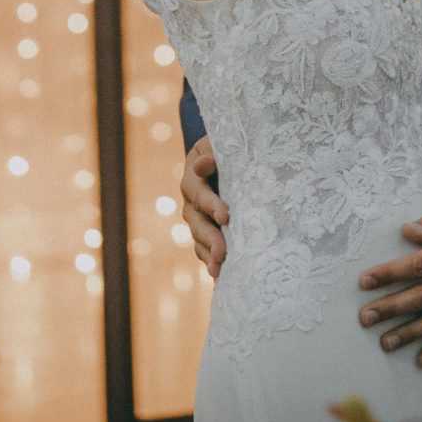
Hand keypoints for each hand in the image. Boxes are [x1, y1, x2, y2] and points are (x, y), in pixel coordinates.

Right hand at [181, 135, 228, 278]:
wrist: (230, 159)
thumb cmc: (227, 148)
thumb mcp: (219, 144)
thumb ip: (212, 153)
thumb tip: (200, 166)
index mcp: (193, 178)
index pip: (198, 193)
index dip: (210, 204)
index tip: (226, 215)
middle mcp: (191, 202)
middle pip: (196, 222)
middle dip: (210, 238)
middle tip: (223, 253)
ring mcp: (198, 220)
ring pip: (199, 240)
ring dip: (209, 255)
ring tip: (220, 271)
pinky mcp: (208, 233)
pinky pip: (206, 250)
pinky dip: (213, 262)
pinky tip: (224, 277)